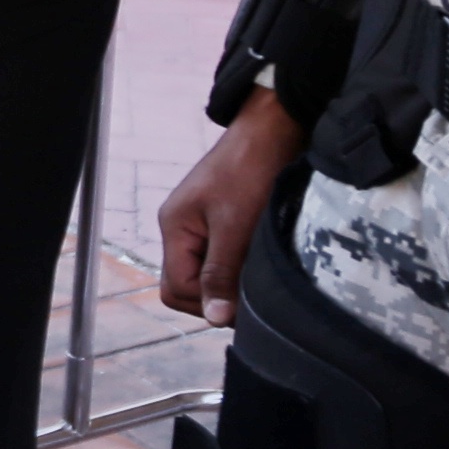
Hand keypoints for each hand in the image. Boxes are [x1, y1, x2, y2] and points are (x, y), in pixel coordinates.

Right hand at [157, 97, 298, 323]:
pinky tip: (260, 261)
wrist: (274, 129)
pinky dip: (241, 266)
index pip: (176, 288)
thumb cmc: (250, 172)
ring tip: (260, 274)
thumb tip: (215, 318)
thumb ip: (221, 273)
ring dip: (232, 279)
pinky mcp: (223, 222)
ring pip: (208, 273)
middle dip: (217, 293)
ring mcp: (201, 226)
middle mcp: (182, 230)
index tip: (242, 302)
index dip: (207, 301)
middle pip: (187, 285)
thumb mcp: (234, 226)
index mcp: (174, 228)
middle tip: (252, 292)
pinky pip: (224, 258)